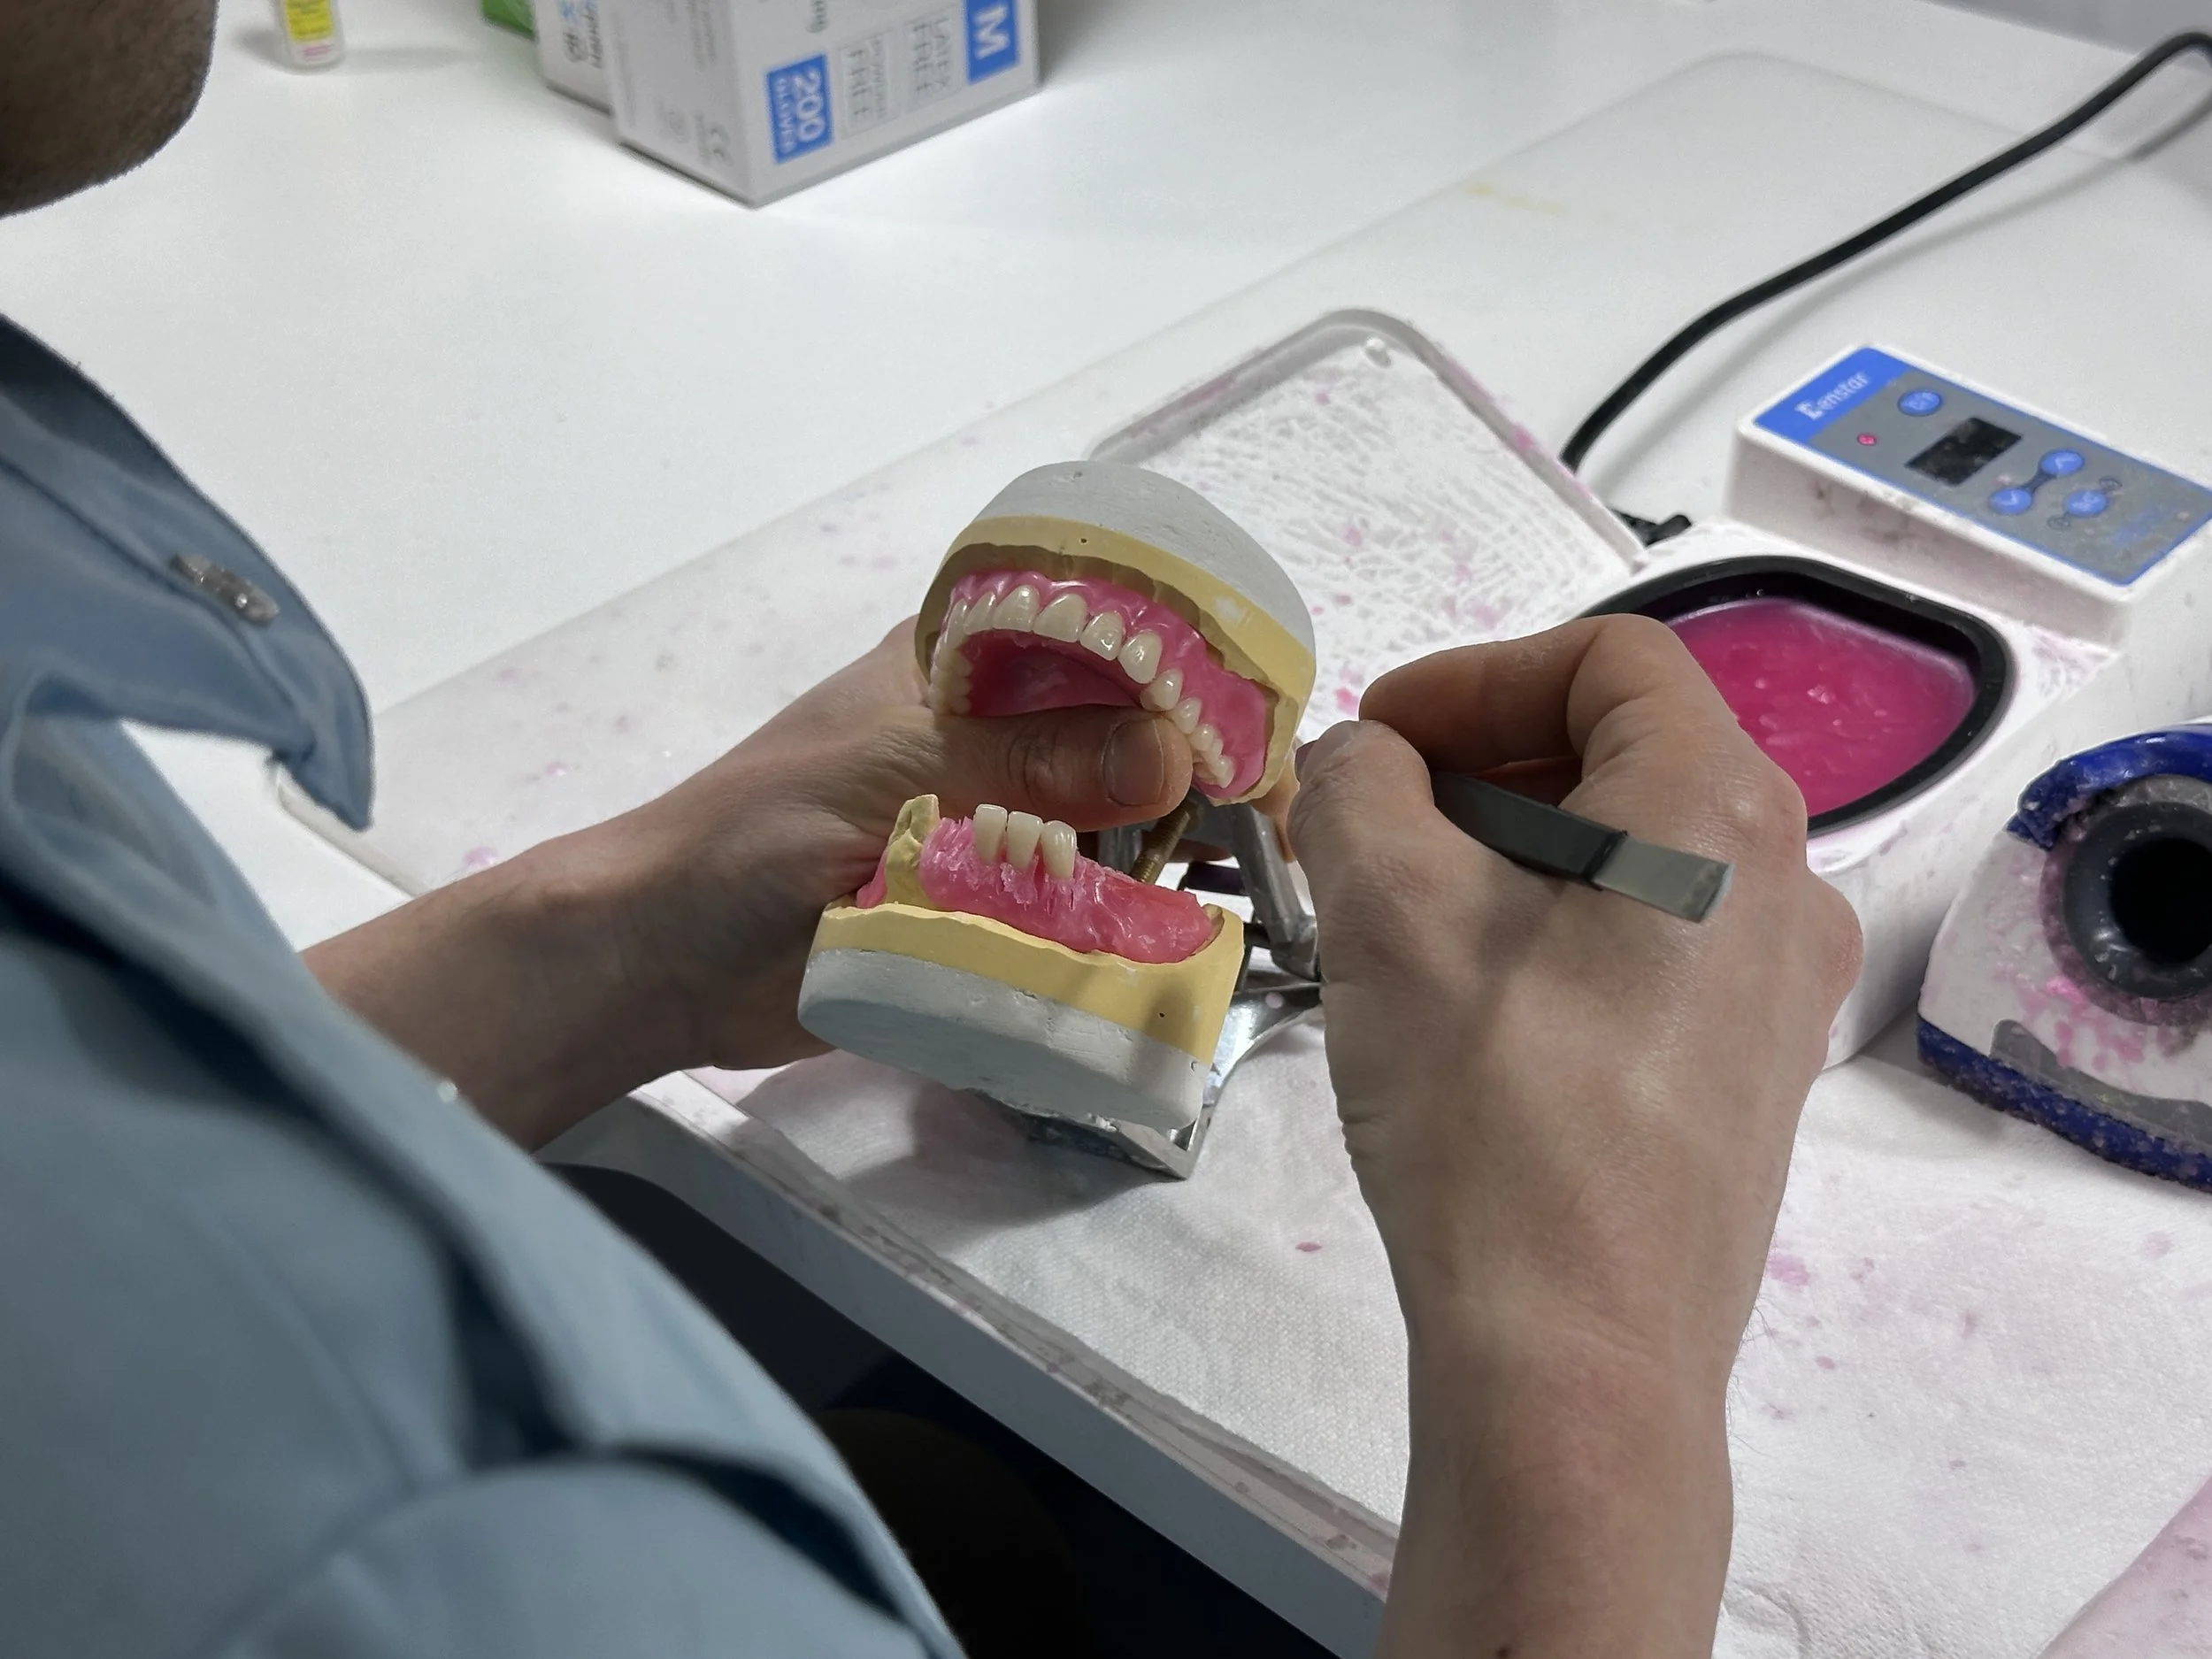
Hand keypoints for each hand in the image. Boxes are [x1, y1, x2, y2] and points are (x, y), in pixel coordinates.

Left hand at [307, 619, 1192, 1146]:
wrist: (666, 961)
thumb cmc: (756, 835)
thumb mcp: (895, 776)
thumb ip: (1029, 763)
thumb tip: (1172, 754)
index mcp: (964, 663)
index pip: (1101, 629)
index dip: (1183, 658)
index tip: (1259, 707)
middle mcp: (997, 734)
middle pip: (1130, 730)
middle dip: (1201, 761)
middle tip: (1276, 815)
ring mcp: (1001, 823)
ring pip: (1120, 820)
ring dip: (1180, 844)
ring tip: (1261, 877)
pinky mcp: (996, 910)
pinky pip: (1087, 904)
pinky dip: (1140, 914)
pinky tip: (1199, 930)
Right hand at [1288, 615, 1859, 1658]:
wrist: (1577, 1359)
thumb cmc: (1491, 1108)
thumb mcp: (1389, 910)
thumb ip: (1359, 784)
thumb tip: (1363, 763)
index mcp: (1723, 811)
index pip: (1611, 657)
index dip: (1476, 674)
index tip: (1378, 743)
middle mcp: (1790, 884)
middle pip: (1629, 751)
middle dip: (1483, 761)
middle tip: (1373, 824)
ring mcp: (1784, 992)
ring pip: (1638, 857)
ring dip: (1512, 851)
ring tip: (1404, 919)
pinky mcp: (1753, 1078)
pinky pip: (1655, 948)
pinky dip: (1558, 930)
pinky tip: (1471, 1008)